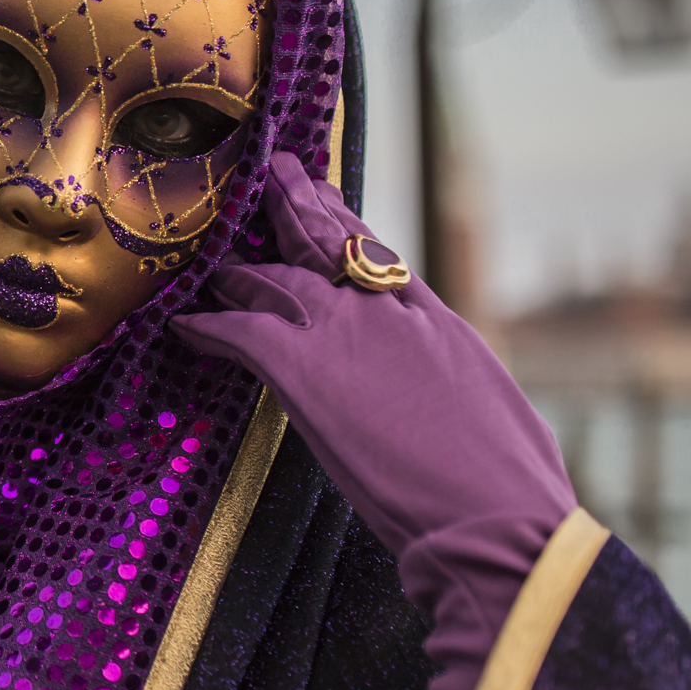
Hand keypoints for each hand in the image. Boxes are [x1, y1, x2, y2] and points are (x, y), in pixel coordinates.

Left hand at [169, 152, 576, 689]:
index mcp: (441, 327)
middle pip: (332, 241)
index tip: (330, 201)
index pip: (383, 260)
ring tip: (210, 259)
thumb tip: (454, 409)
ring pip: (276, 278)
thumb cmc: (508, 490)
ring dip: (239, 269)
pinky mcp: (304, 369)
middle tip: (278, 173)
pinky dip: (206, 325)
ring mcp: (346, 335)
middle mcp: (391, 315)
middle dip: (300, 204)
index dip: (350, 226)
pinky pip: (238, 331)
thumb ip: (456, 395)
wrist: (496, 516)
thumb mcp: (493, 420)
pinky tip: (182, 324)